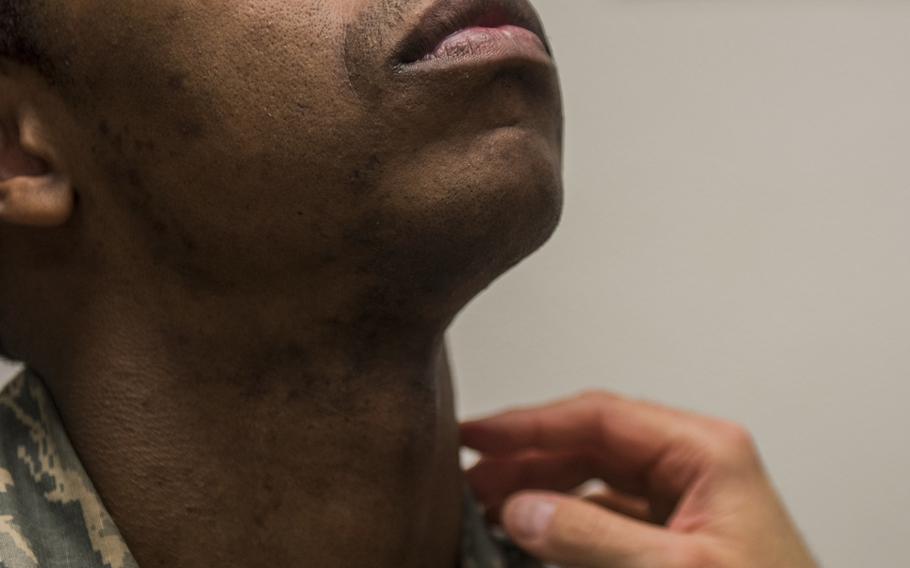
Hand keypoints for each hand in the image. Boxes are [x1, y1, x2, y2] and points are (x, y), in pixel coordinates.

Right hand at [462, 392, 817, 567]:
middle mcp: (692, 467)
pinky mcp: (673, 537)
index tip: (477, 436)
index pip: (599, 417)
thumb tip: (522, 510)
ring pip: (593, 478)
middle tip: (473, 480)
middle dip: (528, 458)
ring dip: (541, 490)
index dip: (529, 423)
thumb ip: (592, 537)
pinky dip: (565, 523)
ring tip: (492, 508)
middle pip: (590, 443)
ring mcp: (682, 502)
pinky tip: (533, 537)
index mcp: (704, 453)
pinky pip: (606, 515)